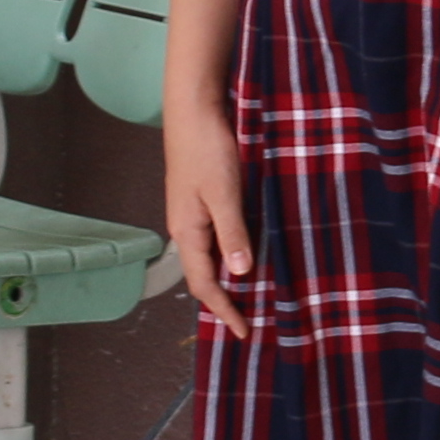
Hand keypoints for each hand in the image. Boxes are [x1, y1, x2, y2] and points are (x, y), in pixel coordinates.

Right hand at [164, 104, 254, 333]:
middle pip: (203, 275)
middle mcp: (186, 228)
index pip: (204, 284)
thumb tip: (240, 273)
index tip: (244, 331)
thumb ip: (232, 232)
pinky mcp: (202, 198)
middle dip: (224, 300)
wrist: (193, 108)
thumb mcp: (223, 192)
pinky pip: (215, 237)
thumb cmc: (207, 148)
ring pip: (209, 256)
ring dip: (228, 277)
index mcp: (187, 232)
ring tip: (253, 294)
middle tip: (251, 319)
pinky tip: (248, 252)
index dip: (224, 310)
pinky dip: (230, 252)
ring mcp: (192, 213)